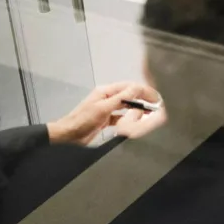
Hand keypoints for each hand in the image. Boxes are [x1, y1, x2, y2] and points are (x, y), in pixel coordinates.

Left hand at [46, 82, 161, 144]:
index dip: (144, 91)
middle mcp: (108, 98)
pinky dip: (128, 120)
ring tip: (149, 115)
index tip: (156, 98)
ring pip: (127, 106)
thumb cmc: (83, 120)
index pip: (130, 87)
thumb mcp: (103, 108)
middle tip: (156, 107)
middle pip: (130, 95)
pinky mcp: (106, 120)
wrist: (67, 136)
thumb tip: (138, 88)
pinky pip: (121, 117)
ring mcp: (107, 109)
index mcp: (106, 91)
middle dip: (143, 100)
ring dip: (137, 110)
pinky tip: (135, 124)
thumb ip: (121, 98)